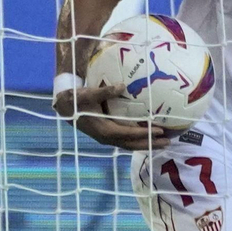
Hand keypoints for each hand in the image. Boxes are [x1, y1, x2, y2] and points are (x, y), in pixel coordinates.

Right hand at [54, 83, 172, 150]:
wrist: (63, 107)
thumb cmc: (76, 100)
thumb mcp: (88, 94)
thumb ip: (105, 91)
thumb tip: (123, 85)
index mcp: (104, 130)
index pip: (128, 133)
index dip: (144, 133)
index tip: (159, 131)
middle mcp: (107, 137)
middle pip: (132, 144)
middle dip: (150, 144)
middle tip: (168, 142)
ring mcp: (107, 138)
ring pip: (130, 144)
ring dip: (146, 144)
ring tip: (163, 143)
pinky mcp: (107, 135)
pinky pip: (126, 140)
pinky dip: (138, 140)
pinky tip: (148, 137)